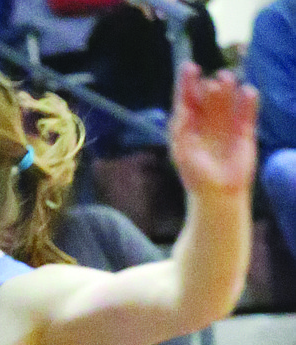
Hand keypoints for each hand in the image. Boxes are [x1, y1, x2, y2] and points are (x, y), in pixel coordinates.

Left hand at [169, 63, 257, 197]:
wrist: (218, 193)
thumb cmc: (195, 175)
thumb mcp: (181, 151)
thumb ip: (180, 127)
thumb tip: (182, 104)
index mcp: (189, 124)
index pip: (188, 97)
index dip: (187, 81)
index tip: (190, 68)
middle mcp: (208, 119)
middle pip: (209, 92)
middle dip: (210, 84)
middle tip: (211, 86)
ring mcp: (227, 122)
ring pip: (228, 95)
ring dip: (227, 84)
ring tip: (225, 81)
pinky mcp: (244, 128)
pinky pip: (248, 108)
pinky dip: (248, 97)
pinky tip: (247, 92)